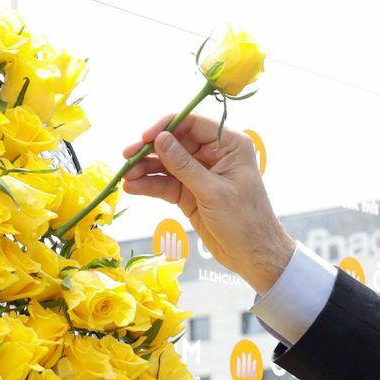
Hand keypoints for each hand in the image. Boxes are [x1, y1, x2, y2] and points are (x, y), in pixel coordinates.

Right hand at [121, 114, 294, 291]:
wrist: (253, 255)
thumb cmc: (244, 220)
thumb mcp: (212, 191)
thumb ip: (184, 165)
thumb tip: (160, 139)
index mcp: (230, 145)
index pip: (193, 124)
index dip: (167, 126)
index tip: (145, 136)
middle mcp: (214, 155)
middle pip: (175, 143)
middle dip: (150, 150)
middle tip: (126, 156)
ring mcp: (200, 174)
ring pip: (167, 164)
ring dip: (145, 169)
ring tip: (126, 177)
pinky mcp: (190, 193)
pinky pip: (166, 184)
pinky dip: (150, 185)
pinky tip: (133, 188)